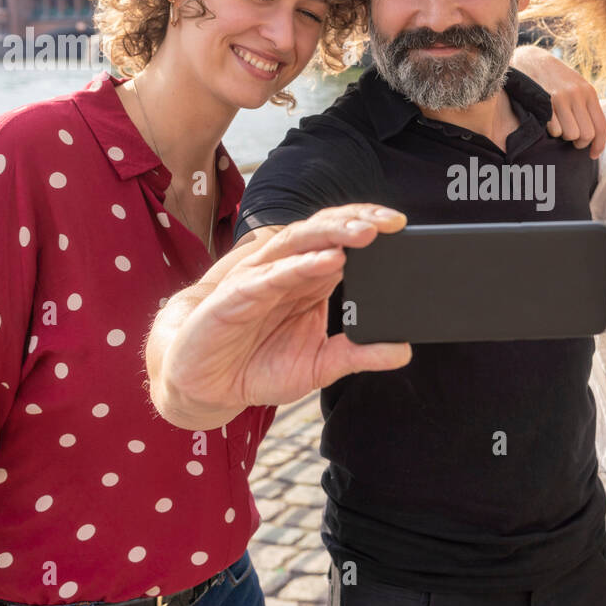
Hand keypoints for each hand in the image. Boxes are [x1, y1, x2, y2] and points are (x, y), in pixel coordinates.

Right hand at [155, 204, 411, 426]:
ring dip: (332, 235)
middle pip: (323, 232)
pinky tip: (325, 261)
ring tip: (366, 233)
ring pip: (297, 243)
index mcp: (309, 280)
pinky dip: (297, 266)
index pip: (342, 241)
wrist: (202, 384)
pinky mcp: (234, 297)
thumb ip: (358, 355)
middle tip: (391, 221)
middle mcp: (286, 270)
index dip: (369, 227)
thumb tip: (403, 351)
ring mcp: (259, 279)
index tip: (401, 225)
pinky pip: (268, 276)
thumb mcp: (318, 366)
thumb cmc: (257, 365)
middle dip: (357, 222)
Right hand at [511, 44, 605, 158]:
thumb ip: (589, 109)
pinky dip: (552, 131)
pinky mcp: (545, 102)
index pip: (601, 127)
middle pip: (587, 134)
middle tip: (572, 140)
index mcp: (589, 93)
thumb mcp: (577, 87)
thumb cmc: (556, 79)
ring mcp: (561, 98)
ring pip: (571, 134)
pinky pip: (554, 129)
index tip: (593, 155)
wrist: (532, 60)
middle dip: (579, 143)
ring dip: (564, 136)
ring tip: (559, 127)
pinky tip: (548, 122)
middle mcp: (578, 95)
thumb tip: (602, 137)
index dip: (599, 146)